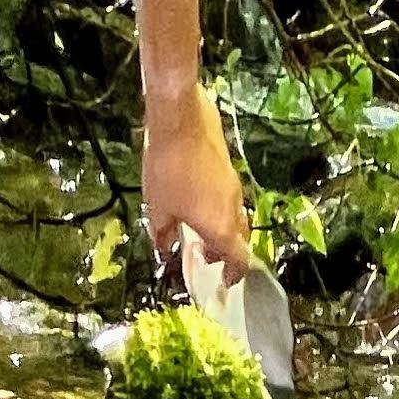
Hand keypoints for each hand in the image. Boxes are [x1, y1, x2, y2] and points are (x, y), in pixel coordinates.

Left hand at [141, 76, 250, 273]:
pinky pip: (228, 193)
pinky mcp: (227, 163)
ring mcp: (233, 183)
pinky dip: (218, 205)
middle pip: (240, 238)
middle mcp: (233, 207)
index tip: (226, 281)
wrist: (179, 117)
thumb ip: (162, 234)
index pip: (238, 260)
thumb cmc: (167, 167)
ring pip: (235, 215)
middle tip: (207, 254)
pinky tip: (197, 196)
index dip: (234, 275)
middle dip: (226, 251)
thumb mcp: (157, 208)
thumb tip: (163, 249)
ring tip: (199, 225)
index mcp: (220, 227)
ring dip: (222, 227)